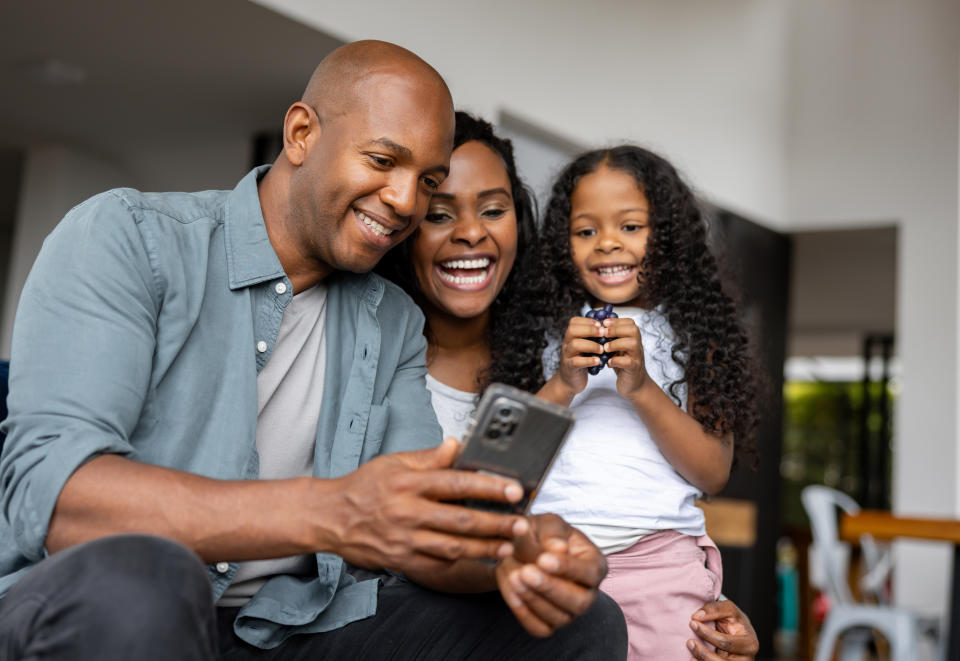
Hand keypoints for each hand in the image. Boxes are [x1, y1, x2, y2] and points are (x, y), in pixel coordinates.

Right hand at [327, 437, 528, 575]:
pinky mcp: (402, 560)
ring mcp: (405, 539)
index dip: (488, 486)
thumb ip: (428, 457)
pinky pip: (437, 564)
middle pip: (461, 519)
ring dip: (485, 547)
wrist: (329, 517)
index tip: (513, 489)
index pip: (456, 482)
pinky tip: (480, 559)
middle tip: (522, 523)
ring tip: (509, 544)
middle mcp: (408, 511)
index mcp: (408, 482)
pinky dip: (461, 563)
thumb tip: (456, 445)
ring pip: (453, 547)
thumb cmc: (364, 486)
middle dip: (496, 523)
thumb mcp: (393, 463)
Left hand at [495, 513, 606, 636]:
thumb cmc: (540, 533)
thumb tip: (559, 548)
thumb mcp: (546, 523)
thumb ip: (552, 532)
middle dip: (551, 588)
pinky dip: (525, 614)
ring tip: (514, 578)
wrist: (518, 549)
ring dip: (534, 600)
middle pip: (579, 602)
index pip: (590, 572)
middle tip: (526, 572)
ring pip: (559, 617)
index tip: (543, 559)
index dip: (568, 568)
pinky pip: (540, 628)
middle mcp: (588, 592)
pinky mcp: (550, 624)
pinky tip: (512, 593)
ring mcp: (570, 611)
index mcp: (595, 564)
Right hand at [555, 316, 606, 394]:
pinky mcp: (569, 367)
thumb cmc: (581, 360)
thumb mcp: (586, 346)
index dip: (588, 321)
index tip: (600, 324)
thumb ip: (593, 337)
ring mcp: (567, 355)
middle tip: (603, 333)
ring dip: (591, 345)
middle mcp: (567, 343)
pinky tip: (598, 361)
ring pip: (574, 345)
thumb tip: (608, 327)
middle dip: (590, 330)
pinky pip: (576, 362)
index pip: (574, 322)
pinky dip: (588, 361)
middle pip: (573, 330)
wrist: (570, 379)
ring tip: (602, 349)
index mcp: (571, 336)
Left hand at [601, 317, 648, 396]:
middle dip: (616, 330)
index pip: (630, 323)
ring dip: (616, 344)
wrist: (633, 383)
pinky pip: (628, 362)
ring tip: (605, 348)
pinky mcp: (634, 368)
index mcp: (633, 338)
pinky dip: (616, 361)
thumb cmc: (623, 363)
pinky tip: (608, 363)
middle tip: (603, 333)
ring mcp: (637, 357)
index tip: (604, 323)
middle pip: (633, 330)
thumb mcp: (618, 347)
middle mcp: (638, 345)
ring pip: (632, 344)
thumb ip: (612, 338)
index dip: (617, 321)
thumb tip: (597, 326)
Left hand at [686, 599, 758, 659]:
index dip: (707, 634)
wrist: (739, 633)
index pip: (725, 642)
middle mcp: (746, 659)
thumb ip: (715, 608)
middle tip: (689, 642)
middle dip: (702, 652)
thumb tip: (697, 616)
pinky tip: (693, 660)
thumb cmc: (734, 621)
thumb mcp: (729, 610)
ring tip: (691, 650)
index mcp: (749, 643)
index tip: (692, 622)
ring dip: (702, 660)